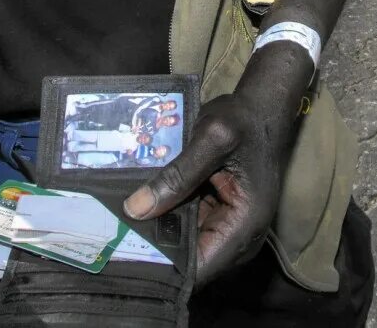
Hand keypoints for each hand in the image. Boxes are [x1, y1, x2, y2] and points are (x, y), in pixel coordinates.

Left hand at [123, 73, 302, 284]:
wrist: (262, 109)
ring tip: (119, 226)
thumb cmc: (243, 121)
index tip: (126, 253)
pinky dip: (167, 223)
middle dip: (155, 252)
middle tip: (114, 237)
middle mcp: (242, 237)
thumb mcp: (211, 138)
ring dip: (158, 237)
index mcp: (245, 223)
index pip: (199, 268)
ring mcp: (231, 230)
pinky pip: (189, 231)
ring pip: (187, 249)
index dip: (163, 266)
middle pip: (192, 263)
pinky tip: (141, 211)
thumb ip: (176, 174)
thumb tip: (134, 209)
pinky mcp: (221, 220)